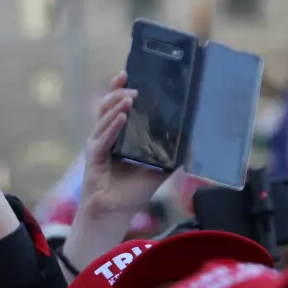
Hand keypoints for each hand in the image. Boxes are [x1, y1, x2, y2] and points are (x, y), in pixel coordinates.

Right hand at [79, 72, 168, 218]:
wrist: (115, 214)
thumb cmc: (132, 192)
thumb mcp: (158, 170)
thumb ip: (172, 156)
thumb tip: (194, 143)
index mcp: (118, 135)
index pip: (117, 106)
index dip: (119, 89)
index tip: (127, 73)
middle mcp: (105, 136)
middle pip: (107, 106)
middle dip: (117, 92)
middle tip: (132, 84)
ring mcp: (98, 145)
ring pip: (104, 118)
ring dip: (116, 106)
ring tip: (130, 97)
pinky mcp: (93, 158)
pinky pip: (102, 138)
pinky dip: (113, 127)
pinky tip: (122, 118)